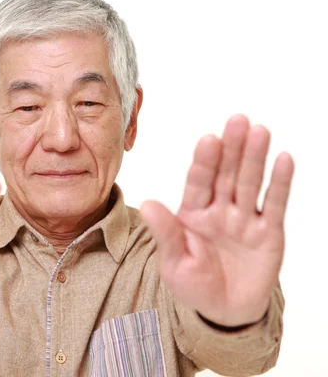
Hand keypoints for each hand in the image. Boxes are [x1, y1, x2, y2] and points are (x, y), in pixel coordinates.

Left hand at [140, 114, 293, 325]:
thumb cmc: (193, 284)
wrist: (223, 311)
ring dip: (255, 158)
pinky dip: (279, 183)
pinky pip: (273, 204)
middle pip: (226, 174)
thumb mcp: (174, 262)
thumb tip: (149, 203)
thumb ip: (166, 233)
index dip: (204, 161)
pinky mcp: (268, 232)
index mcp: (192, 213)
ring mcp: (244, 219)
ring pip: (249, 182)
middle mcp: (219, 209)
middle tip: (238, 120)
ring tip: (260, 131)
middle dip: (232, 148)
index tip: (209, 140)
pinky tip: (283, 160)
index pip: (198, 182)